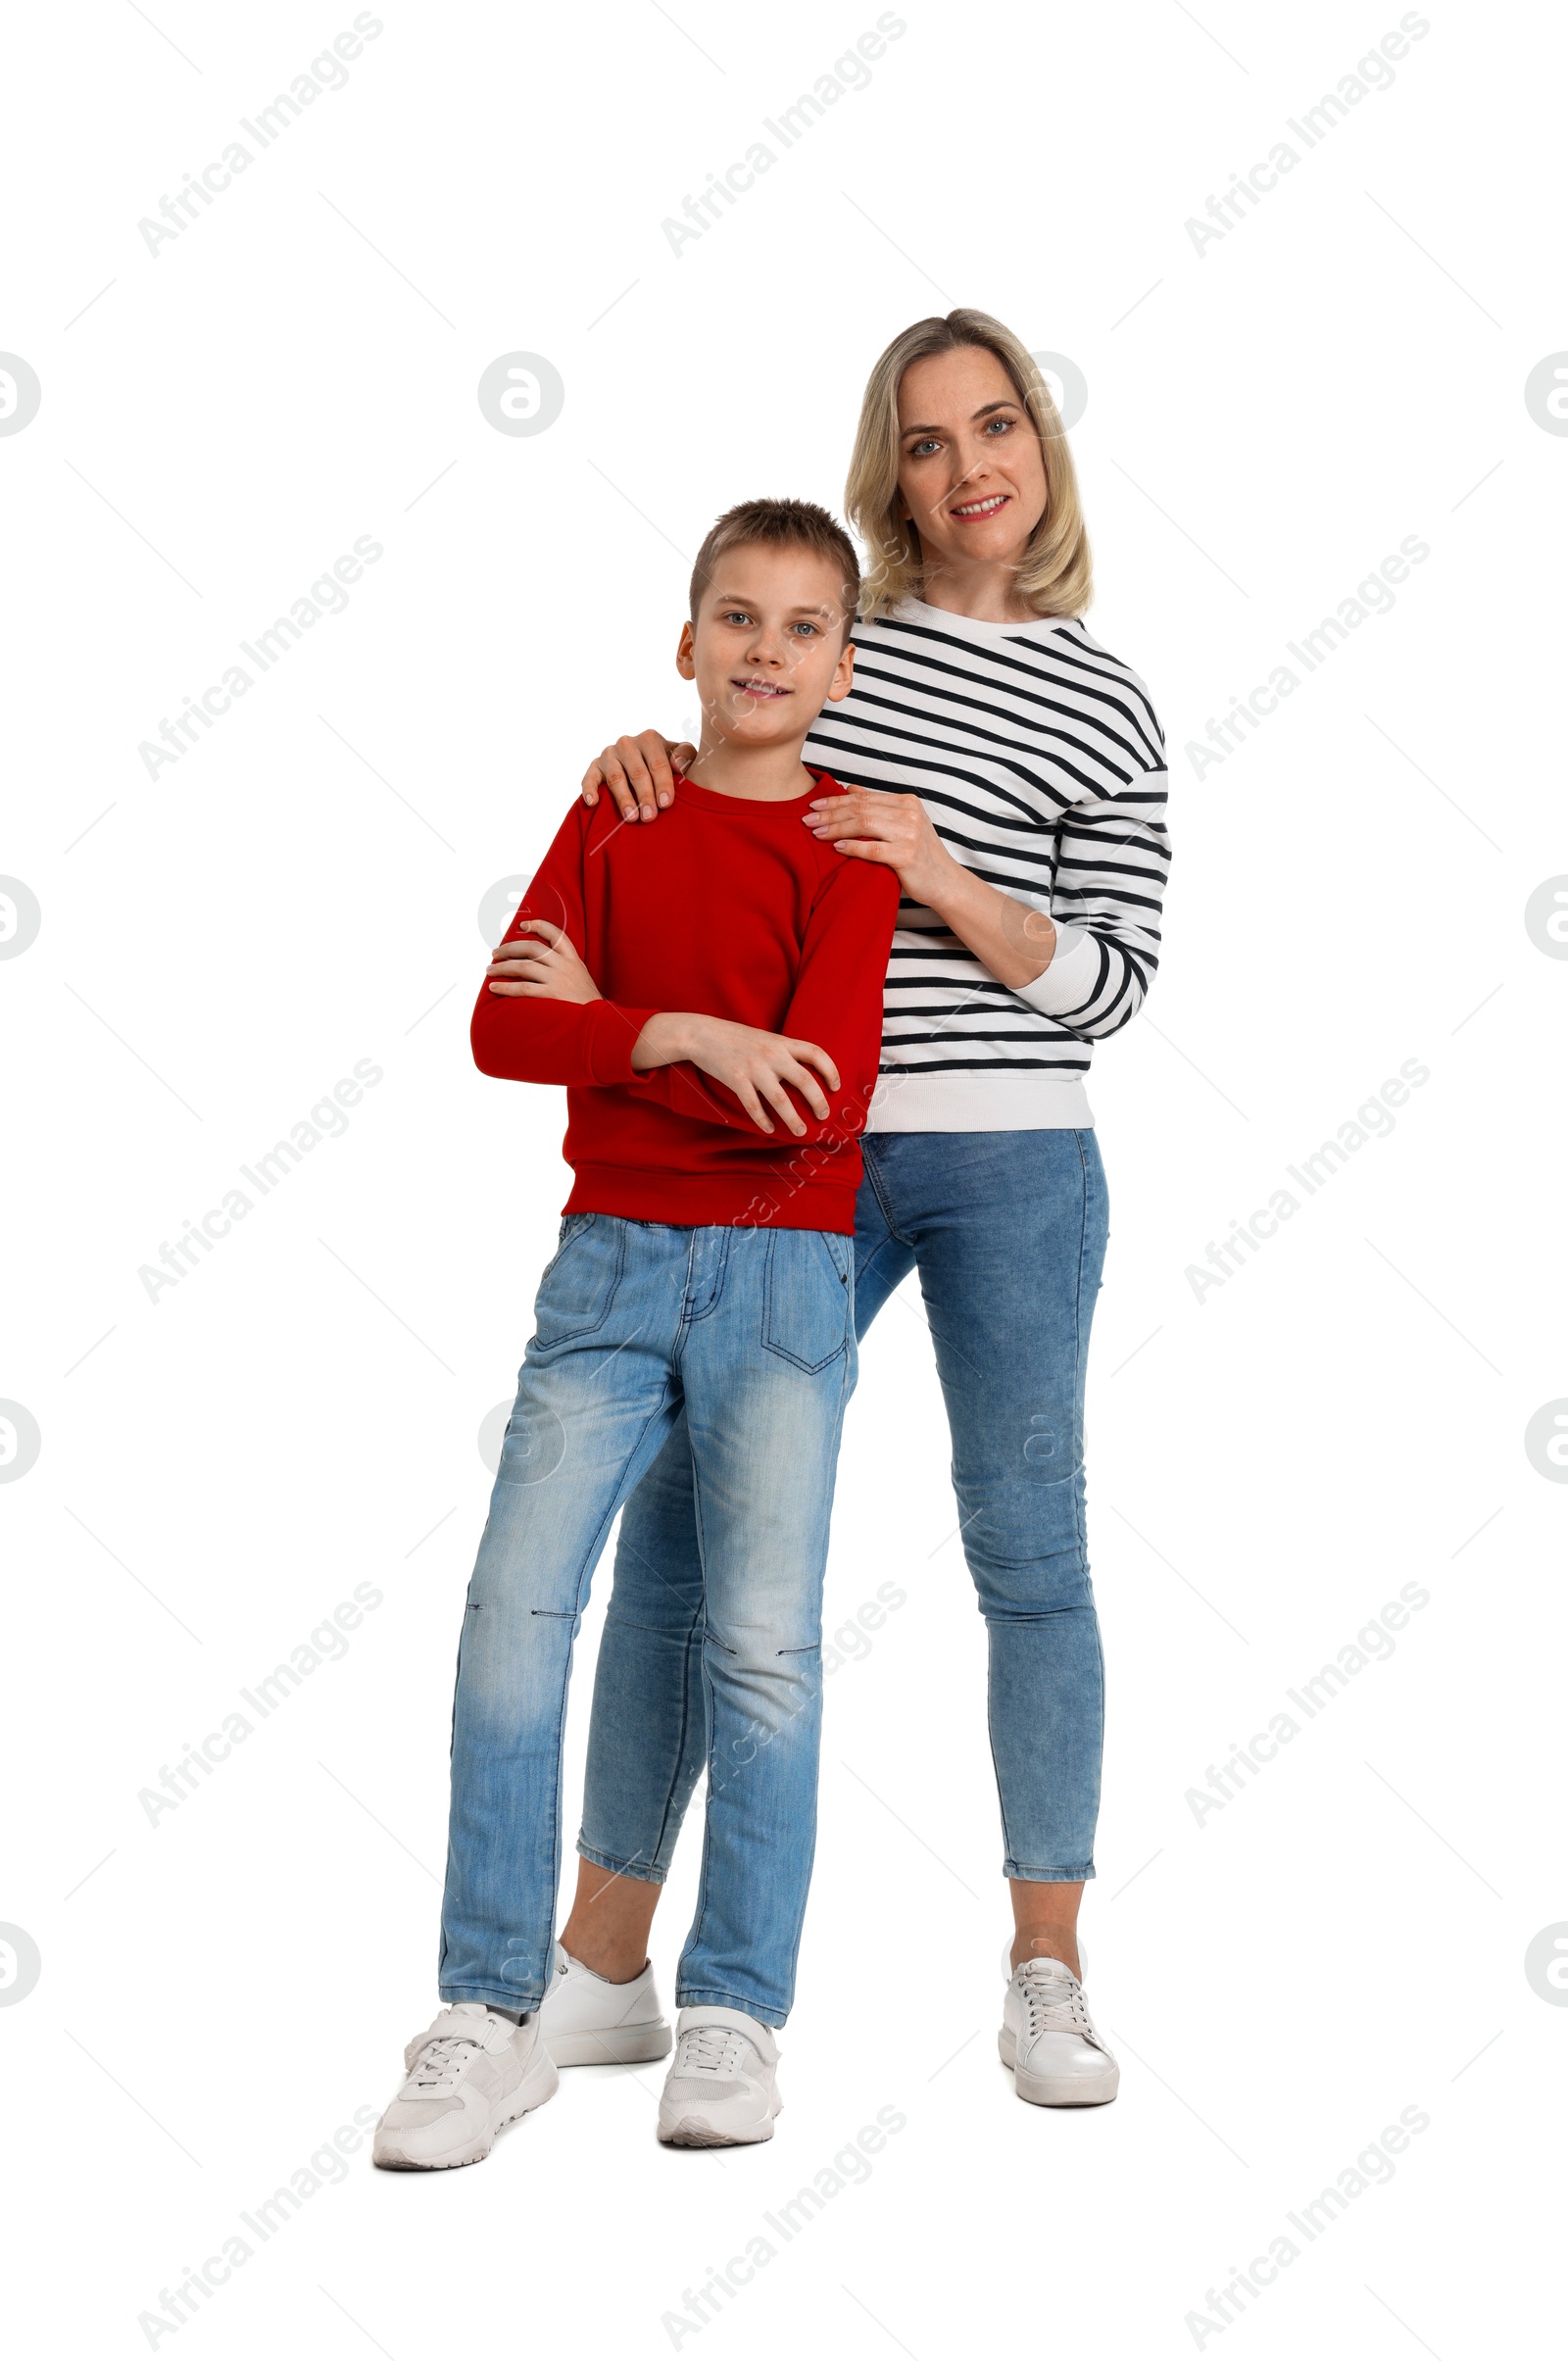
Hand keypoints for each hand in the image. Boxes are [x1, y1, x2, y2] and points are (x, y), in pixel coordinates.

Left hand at [485, 922, 601, 1003]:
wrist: (602, 1024)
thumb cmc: (588, 1006)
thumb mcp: (582, 980)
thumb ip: (566, 969)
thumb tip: (539, 965)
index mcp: (574, 960)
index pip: (556, 935)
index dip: (539, 926)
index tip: (523, 925)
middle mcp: (565, 966)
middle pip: (533, 948)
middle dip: (510, 948)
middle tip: (495, 953)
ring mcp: (558, 980)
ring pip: (523, 966)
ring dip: (502, 966)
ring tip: (489, 970)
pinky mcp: (552, 996)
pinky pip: (522, 988)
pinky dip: (505, 987)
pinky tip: (494, 987)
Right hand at [581, 731, 697, 823]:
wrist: (646, 763)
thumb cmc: (667, 763)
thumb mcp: (679, 756)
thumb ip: (685, 755)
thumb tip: (677, 764)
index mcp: (650, 739)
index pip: (657, 763)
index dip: (662, 784)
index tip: (666, 804)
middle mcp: (627, 744)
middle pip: (637, 772)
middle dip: (644, 796)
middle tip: (649, 817)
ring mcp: (609, 754)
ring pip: (616, 777)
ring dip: (623, 799)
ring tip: (631, 818)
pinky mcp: (595, 766)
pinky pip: (589, 777)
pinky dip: (589, 789)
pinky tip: (593, 803)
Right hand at [632, 1013, 839, 1135]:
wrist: (703, 1034)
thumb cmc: (736, 1038)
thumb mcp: (765, 1038)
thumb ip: (784, 1052)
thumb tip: (803, 1074)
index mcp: (782, 1042)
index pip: (815, 1053)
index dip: (830, 1070)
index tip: (836, 1086)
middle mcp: (772, 1054)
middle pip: (804, 1080)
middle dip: (818, 1101)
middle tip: (823, 1115)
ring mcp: (754, 1068)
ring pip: (780, 1099)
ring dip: (793, 1119)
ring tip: (801, 1131)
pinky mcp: (736, 1080)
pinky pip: (754, 1105)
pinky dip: (764, 1121)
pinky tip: (770, 1129)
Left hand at [807, 786, 1057, 985]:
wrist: (945, 882)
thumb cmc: (919, 854)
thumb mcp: (901, 823)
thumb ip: (877, 806)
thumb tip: (851, 789)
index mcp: (907, 802)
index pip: (863, 798)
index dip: (835, 800)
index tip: (813, 805)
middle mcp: (909, 814)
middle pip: (860, 809)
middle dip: (830, 813)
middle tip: (806, 819)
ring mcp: (909, 834)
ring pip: (864, 824)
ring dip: (836, 828)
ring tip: (816, 833)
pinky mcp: (907, 855)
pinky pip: (873, 848)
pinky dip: (852, 847)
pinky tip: (836, 848)